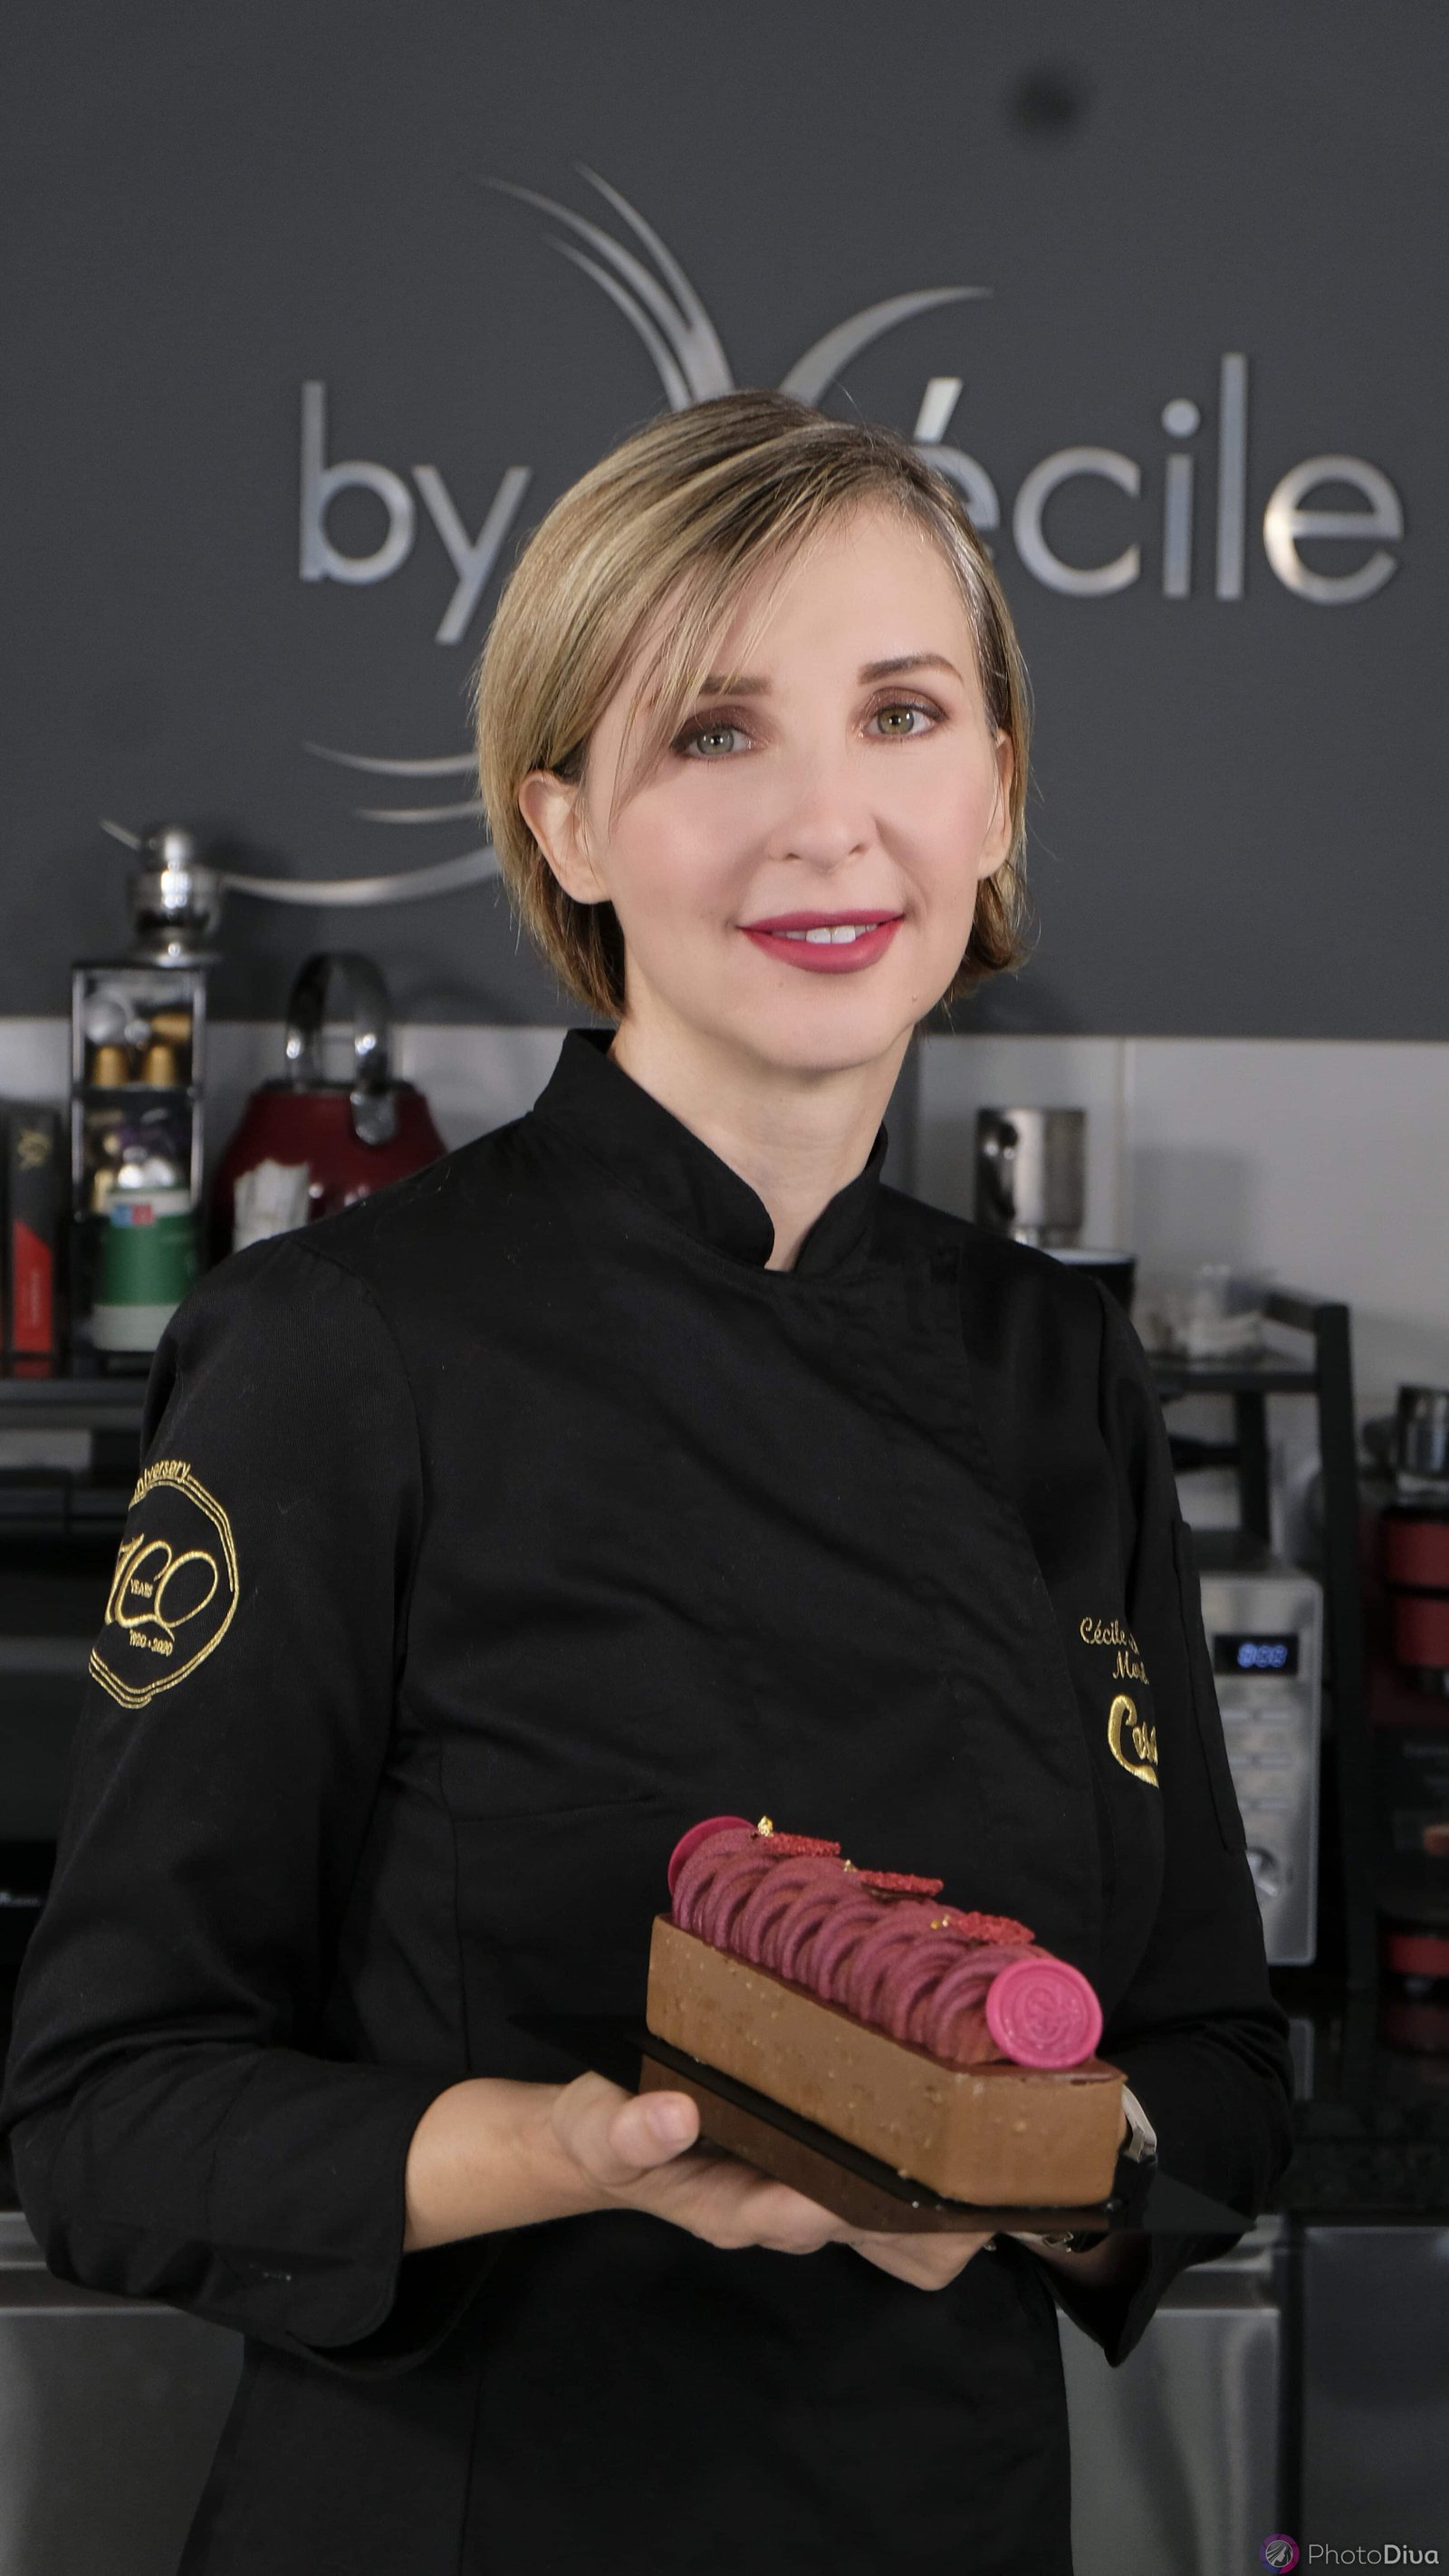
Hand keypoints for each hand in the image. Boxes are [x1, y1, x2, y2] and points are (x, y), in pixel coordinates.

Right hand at [546, 2076, 993, 2289]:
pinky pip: (883, 2177)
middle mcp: (781, 2208)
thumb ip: (628, 2131)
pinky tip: (966, 2127)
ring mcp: (807, 2189)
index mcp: (732, 2207)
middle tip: (973, 2172)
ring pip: (885, 2208)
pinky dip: (923, 2162)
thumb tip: (672, 2115)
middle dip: (917, 2206)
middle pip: (864, 2221)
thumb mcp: (598, 2129)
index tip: (884, 2190)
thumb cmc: (607, 2134)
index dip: (844, 2206)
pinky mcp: (821, 2161)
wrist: (611, 2139)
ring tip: (994, 2153)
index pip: (797, 2216)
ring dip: (935, 2192)